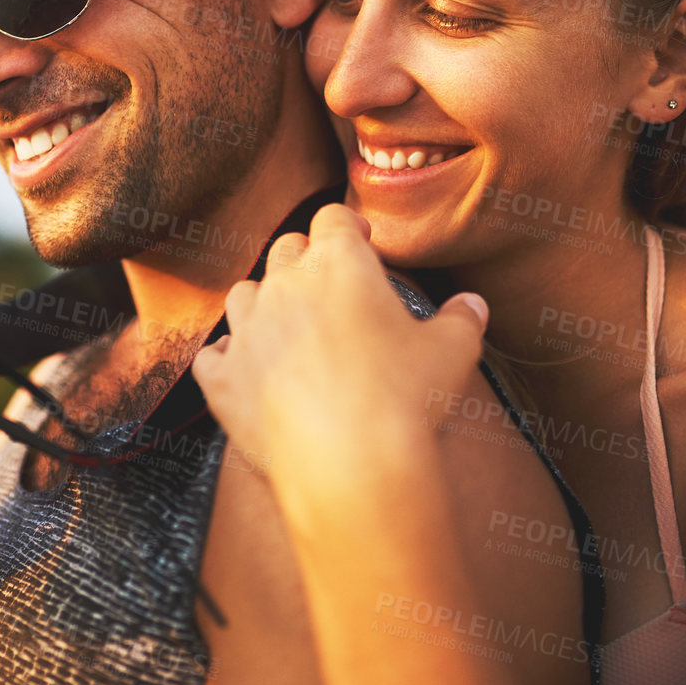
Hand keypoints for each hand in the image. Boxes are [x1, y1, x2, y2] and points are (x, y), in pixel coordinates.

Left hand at [190, 203, 488, 522]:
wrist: (349, 465)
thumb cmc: (405, 399)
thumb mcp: (454, 352)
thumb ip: (462, 320)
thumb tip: (472, 306)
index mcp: (338, 264)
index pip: (334, 219)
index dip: (349, 227)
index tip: (362, 243)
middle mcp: (283, 285)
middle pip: (286, 249)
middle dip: (307, 260)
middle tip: (331, 289)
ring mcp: (246, 330)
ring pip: (244, 293)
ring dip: (264, 303)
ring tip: (288, 327)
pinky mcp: (222, 378)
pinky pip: (213, 355)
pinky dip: (229, 359)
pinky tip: (247, 371)